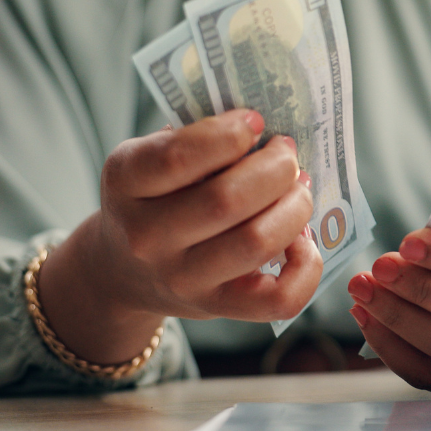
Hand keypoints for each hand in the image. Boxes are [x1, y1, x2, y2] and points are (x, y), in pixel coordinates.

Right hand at [37, 109, 320, 365]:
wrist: (123, 269)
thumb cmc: (154, 197)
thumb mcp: (151, 157)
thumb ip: (197, 138)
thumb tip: (268, 132)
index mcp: (126, 182)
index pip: (178, 157)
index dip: (230, 134)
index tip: (255, 122)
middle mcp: (146, 237)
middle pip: (227, 200)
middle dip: (276, 168)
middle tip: (287, 154)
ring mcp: (181, 279)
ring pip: (256, 242)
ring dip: (295, 207)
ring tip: (299, 189)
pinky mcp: (217, 308)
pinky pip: (279, 299)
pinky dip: (306, 266)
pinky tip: (301, 238)